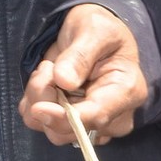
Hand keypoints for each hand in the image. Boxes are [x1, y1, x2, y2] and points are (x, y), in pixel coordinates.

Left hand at [19, 3, 146, 145]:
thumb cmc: (98, 29)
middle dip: (47, 99)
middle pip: (71, 130)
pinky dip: (34, 103)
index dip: (65, 117)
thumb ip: (80, 55)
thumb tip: (64, 81)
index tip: (39, 108)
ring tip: (49, 69)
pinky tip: (46, 81)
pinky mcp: (72, 124)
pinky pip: (42, 124)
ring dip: (39, 99)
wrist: (90, 34)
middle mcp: (114, 116)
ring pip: (53, 131)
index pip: (97, 117)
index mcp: (127, 91)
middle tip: (48, 66)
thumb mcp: (94, 29)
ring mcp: (92, 124)